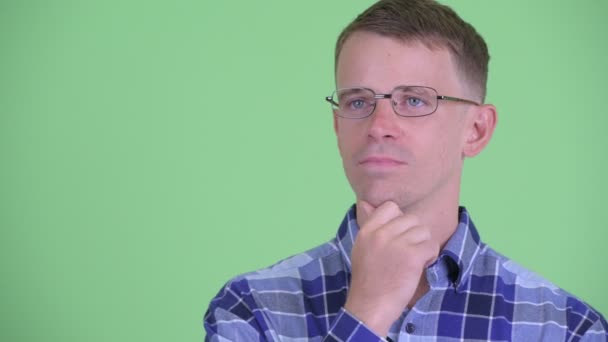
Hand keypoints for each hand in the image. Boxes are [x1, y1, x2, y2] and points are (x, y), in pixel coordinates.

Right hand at [344, 200, 438, 336]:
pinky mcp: (411, 256)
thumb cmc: (367, 282)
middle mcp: (381, 233)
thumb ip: (370, 228)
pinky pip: (431, 246)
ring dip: (424, 246)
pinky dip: (431, 256)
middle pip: (411, 219)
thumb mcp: (361, 249)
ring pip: (424, 231)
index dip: (399, 220)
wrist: (369, 307)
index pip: (390, 207)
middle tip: (410, 252)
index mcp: (367, 231)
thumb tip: (367, 203)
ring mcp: (397, 244)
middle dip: (415, 235)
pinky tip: (422, 266)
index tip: (400, 236)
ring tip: (416, 261)